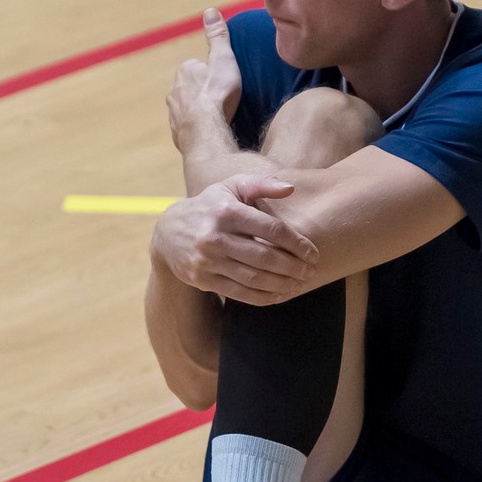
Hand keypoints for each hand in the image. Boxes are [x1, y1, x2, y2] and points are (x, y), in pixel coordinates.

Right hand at [152, 174, 319, 304]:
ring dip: (282, 284)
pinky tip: (279, 295)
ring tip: (300, 284)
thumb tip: (290, 189)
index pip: (271, 230)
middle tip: (310, 272)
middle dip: (293, 267)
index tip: (313, 253)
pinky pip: (239, 292)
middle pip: (264, 257)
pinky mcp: (202, 279)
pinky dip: (262, 297)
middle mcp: (215, 236)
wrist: (168, 232)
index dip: (297, 243)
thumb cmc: (210, 206)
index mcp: (227, 211)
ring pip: (253, 278)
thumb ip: (262, 185)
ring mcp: (207, 260)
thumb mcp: (231, 187)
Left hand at [166, 7, 242, 151]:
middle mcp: (174, 91)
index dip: (213, 73)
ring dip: (200, 110)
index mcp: (184, 71)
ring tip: (219, 117)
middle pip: (192, 87)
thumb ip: (217, 36)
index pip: (199, 67)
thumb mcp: (223, 58)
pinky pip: (188, 127)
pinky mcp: (177, 133)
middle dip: (204, 91)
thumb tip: (210, 11)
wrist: (205, 130)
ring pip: (188, 108)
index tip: (225, 81)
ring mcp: (173, 113)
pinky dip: (197, 127)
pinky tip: (210, 130)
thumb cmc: (217, 93)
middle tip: (224, 99)